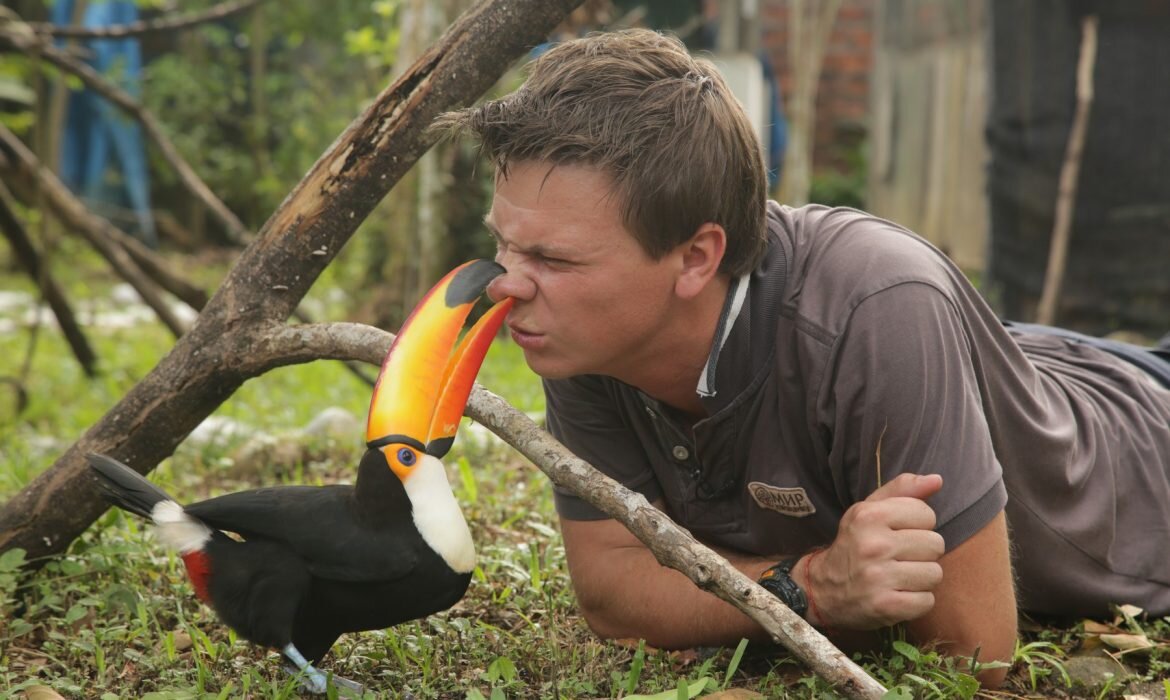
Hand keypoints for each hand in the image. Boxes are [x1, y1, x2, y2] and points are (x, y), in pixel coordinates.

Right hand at [801, 473, 945, 629]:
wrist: (823, 589)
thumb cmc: (854, 544)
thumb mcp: (869, 510)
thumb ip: (902, 491)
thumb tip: (937, 479)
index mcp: (869, 516)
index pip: (926, 514)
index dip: (918, 525)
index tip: (899, 533)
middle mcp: (873, 545)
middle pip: (935, 544)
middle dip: (922, 552)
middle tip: (900, 557)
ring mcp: (878, 578)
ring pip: (935, 574)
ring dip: (921, 578)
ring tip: (900, 576)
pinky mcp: (885, 606)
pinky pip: (927, 601)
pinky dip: (917, 601)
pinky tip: (899, 594)